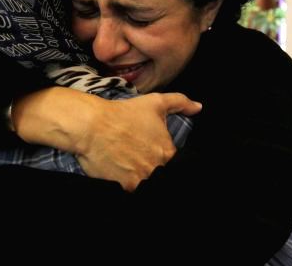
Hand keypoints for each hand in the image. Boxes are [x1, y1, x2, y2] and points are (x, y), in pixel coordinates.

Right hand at [76, 92, 201, 191]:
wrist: (92, 125)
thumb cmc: (123, 113)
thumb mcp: (155, 102)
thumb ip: (180, 103)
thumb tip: (198, 107)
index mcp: (168, 152)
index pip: (171, 161)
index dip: (159, 155)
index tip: (146, 149)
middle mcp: (157, 169)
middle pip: (158, 172)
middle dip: (149, 165)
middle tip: (133, 155)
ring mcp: (141, 181)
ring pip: (145, 182)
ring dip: (137, 174)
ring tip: (125, 162)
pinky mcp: (124, 188)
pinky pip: (129, 190)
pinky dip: (124, 181)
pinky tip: (117, 169)